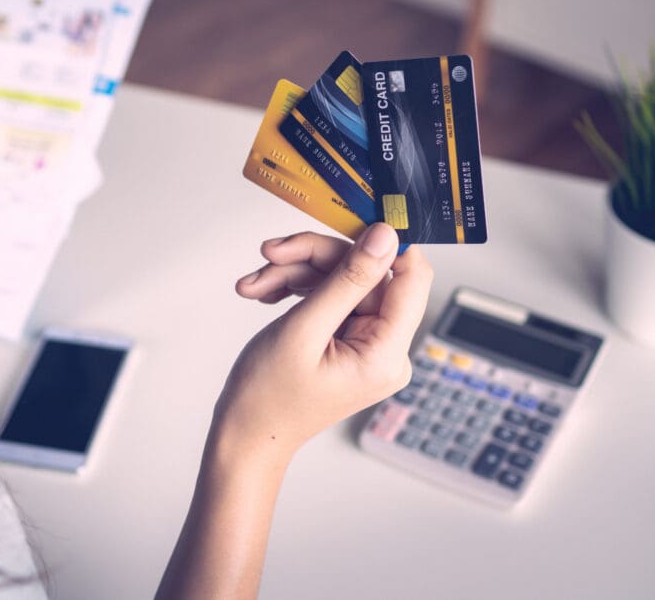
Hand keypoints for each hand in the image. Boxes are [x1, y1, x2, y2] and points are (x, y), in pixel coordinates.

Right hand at [217, 224, 432, 465]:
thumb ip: (346, 279)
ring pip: (340, 280)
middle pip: (364, 273)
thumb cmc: (267, 397)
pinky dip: (295, 289)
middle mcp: (385, 349)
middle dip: (313, 259)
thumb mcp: (303, 329)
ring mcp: (366, 344)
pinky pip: (328, 297)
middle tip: (271, 253)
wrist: (244, 434)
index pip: (410, 276)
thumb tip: (385, 236)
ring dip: (295, 273)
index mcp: (386, 353)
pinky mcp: (346, 340)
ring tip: (253, 283)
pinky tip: (262, 292)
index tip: (347, 219)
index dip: (381, 243)